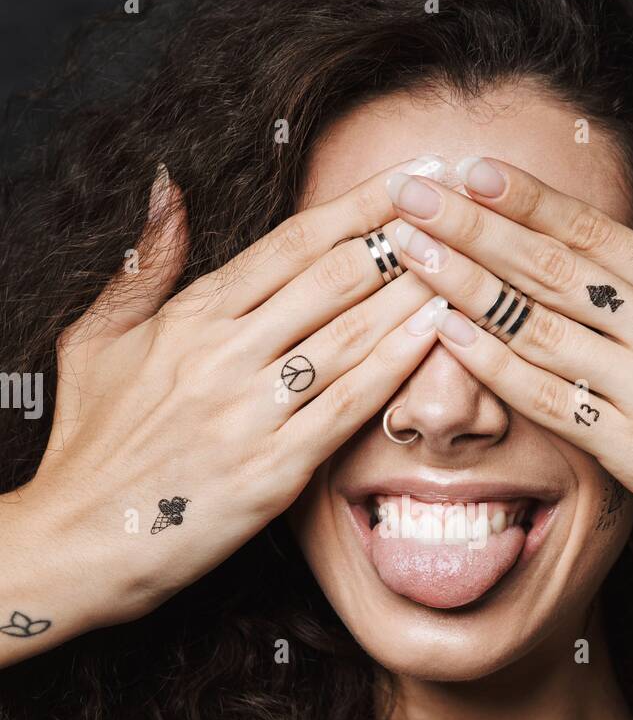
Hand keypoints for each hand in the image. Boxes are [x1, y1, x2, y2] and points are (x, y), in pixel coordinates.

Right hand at [0, 163, 439, 650]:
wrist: (78, 539)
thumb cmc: (90, 440)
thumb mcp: (97, 338)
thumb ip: (146, 264)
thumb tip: (167, 188)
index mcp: (191, 316)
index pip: (291, 244)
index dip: (357, 206)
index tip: (406, 179)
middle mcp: (225, 354)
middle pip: (334, 279)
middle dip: (403, 239)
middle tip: (458, 211)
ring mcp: (252, 412)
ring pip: (351, 336)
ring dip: (414, 293)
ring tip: (466, 261)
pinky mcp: (273, 471)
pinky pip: (348, 406)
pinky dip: (396, 365)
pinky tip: (437, 334)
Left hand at [384, 150, 632, 611]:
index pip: (599, 233)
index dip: (525, 199)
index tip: (466, 168)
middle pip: (553, 268)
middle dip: (471, 226)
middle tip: (406, 195)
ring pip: (540, 326)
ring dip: (463, 285)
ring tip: (405, 253)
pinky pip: (550, 399)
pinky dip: (493, 364)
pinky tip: (445, 334)